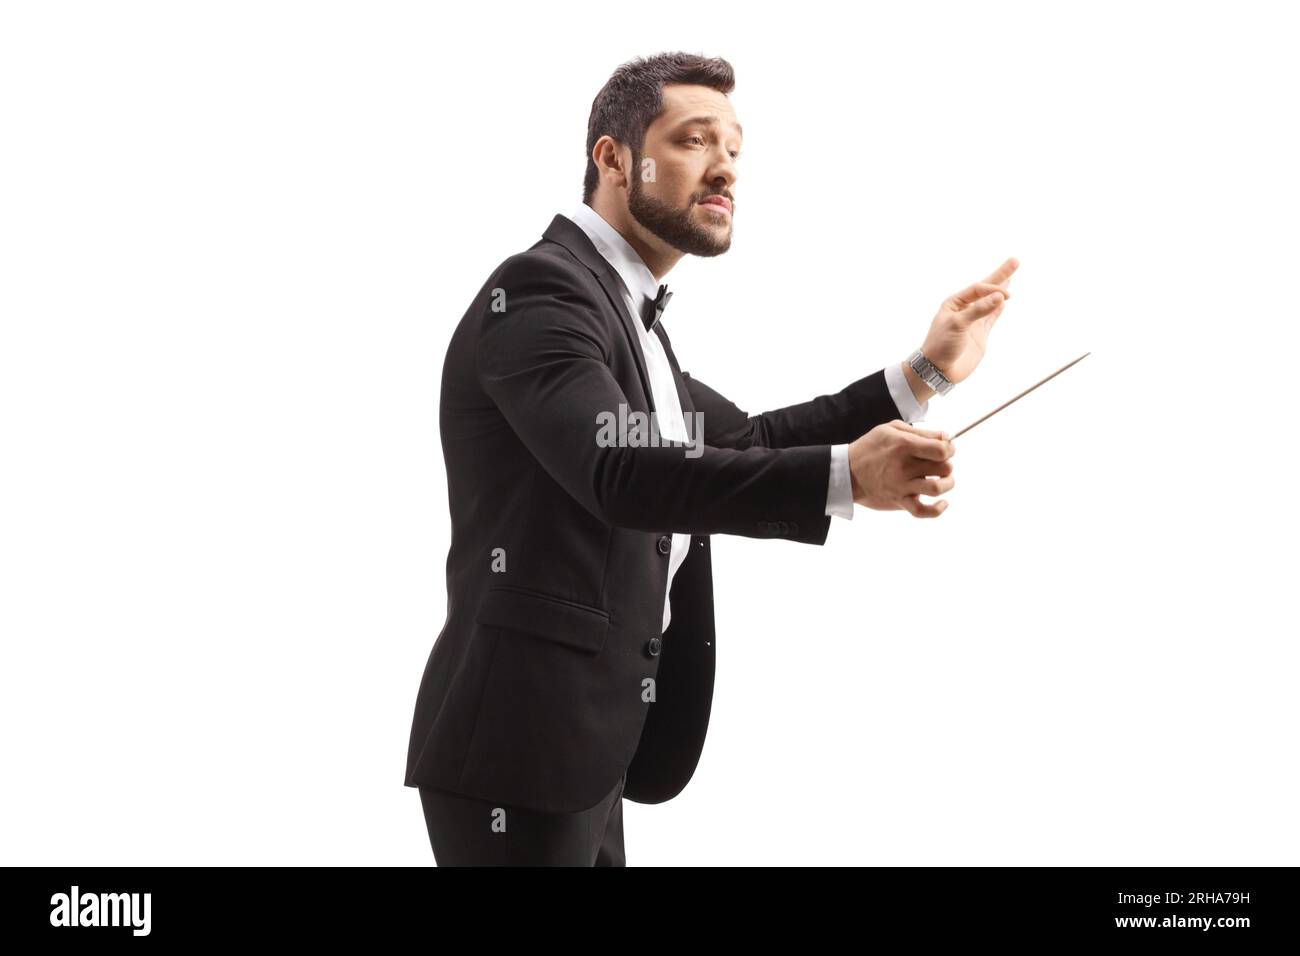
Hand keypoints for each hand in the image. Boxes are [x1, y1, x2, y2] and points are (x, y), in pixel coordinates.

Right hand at [848, 420, 955, 517]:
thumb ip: (919, 431)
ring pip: (937, 488)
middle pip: (943, 467)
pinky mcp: (899, 501)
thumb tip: (945, 438)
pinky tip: (942, 503)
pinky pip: (923, 511)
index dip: (949, 449)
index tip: (945, 449)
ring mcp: (902, 486)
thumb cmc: (869, 448)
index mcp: (904, 445)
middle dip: (947, 463)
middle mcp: (904, 466)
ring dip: (947, 483)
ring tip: (944, 480)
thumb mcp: (890, 429)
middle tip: (940, 463)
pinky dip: (937, 510)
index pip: (941, 449)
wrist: (845, 473)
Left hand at [917, 257, 1018, 385]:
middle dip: (1000, 276)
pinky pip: (992, 317)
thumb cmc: (941, 345)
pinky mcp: (980, 333)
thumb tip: (1000, 297)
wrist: (938, 370)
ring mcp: (973, 321)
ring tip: (1011, 275)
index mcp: (954, 303)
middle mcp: (964, 309)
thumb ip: (979, 310)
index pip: (977, 289)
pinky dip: (999, 309)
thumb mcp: (957, 325)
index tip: (1005, 295)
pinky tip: (1004, 300)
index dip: (992, 288)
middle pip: (985, 289)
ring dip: (1001, 290)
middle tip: (1015, 261)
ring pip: (991, 302)